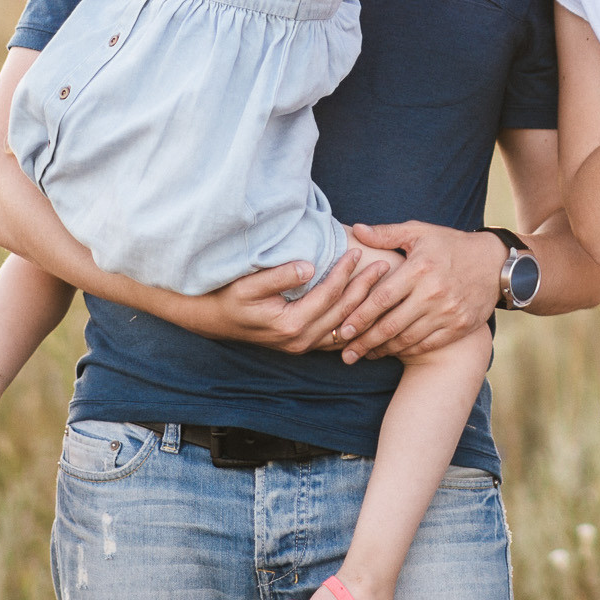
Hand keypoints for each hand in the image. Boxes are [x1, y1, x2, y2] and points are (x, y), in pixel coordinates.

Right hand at [169, 250, 391, 353]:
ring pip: (345, 328)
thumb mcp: (248, 284)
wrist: (214, 320)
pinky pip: (338, 337)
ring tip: (383, 285)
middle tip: (384, 265)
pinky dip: (355, 324)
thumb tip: (310, 266)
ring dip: (365, 306)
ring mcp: (303, 346)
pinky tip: (369, 310)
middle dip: (365, 287)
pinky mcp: (304, 345)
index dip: (344, 273)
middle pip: (343, 312)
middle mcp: (300, 341)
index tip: (357, 252)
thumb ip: (279, 275)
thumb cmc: (229, 297)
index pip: (328, 295)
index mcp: (290, 325)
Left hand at [333, 222, 504, 360]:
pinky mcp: (459, 327)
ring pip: (408, 338)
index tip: (341, 328)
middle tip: (345, 352)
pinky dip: (407, 350)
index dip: (360, 315)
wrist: (495, 264)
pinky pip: (427, 344)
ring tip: (363, 354)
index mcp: (420, 268)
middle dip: (365, 340)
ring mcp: (448, 313)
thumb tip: (356, 230)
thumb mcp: (421, 232)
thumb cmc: (451, 245)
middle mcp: (434, 293)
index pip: (382, 297)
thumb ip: (387, 234)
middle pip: (391, 324)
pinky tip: (391, 352)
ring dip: (382, 349)